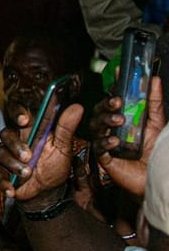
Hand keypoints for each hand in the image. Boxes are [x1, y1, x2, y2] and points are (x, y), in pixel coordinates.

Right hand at [0, 100, 83, 203]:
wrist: (50, 190)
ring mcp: (8, 155)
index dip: (18, 112)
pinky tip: (12, 189)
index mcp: (31, 130)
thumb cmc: (56, 165)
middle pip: (6, 134)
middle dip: (15, 144)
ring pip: (2, 153)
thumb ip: (66, 128)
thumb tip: (78, 107)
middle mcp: (17, 140)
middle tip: (28, 155)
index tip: (24, 120)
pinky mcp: (3, 172)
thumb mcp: (64, 148)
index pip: (19, 113)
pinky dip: (4, 182)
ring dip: (14, 164)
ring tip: (28, 173)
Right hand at [90, 75, 163, 198]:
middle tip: (118, 102)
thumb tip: (153, 80)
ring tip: (119, 120)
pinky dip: (106, 141)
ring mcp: (106, 141)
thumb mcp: (156, 123)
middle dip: (106, 104)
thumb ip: (154, 102)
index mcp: (122, 118)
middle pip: (99, 111)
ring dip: (105, 120)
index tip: (119, 73)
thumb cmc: (155, 151)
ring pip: (95, 125)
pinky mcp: (105, 157)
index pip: (114, 99)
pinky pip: (99, 146)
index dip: (115, 87)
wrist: (155, 177)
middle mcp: (112, 128)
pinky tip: (115, 141)